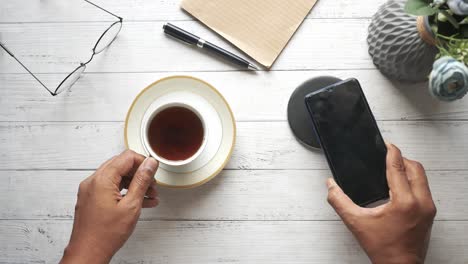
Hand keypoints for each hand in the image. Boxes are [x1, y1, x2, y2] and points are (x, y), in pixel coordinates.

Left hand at [60, 150, 159, 263]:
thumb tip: (150, 164)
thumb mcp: (131, 205)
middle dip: (139, 174)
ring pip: (117, 177)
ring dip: (134, 184)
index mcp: (102, 180)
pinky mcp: (91, 199)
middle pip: (121, 165)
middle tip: (152, 185)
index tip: (154, 171)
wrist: (88, 253)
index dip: (143, 162)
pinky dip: (125, 192)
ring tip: (149, 196)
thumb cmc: (105, 235)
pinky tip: (139, 202)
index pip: (126, 157)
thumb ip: (142, 181)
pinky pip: (110, 188)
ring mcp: (90, 190)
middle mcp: (93, 181)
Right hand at [327, 143, 436, 263]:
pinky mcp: (430, 213)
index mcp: (404, 202)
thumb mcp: (356, 222)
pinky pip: (424, 188)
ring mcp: (428, 208)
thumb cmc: (383, 248)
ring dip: (409, 169)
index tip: (387, 145)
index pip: (399, 168)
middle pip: (416, 168)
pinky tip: (401, 183)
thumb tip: (330, 185)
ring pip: (422, 177)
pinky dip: (414, 180)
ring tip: (394, 167)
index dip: (392, 153)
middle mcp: (421, 203)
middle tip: (389, 155)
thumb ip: (339, 201)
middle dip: (402, 159)